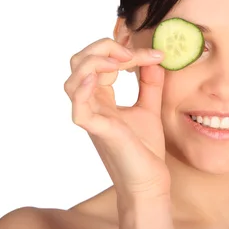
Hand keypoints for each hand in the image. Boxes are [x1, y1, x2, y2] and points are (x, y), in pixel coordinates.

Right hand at [63, 38, 168, 200]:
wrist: (150, 181)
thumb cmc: (145, 149)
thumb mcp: (149, 108)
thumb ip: (149, 83)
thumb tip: (154, 59)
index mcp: (101, 98)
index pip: (101, 62)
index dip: (124, 51)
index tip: (155, 54)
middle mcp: (92, 105)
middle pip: (78, 64)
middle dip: (101, 48)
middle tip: (130, 53)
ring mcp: (92, 118)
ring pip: (72, 82)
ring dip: (93, 62)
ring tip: (118, 60)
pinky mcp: (98, 132)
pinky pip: (79, 108)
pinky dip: (83, 90)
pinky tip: (97, 78)